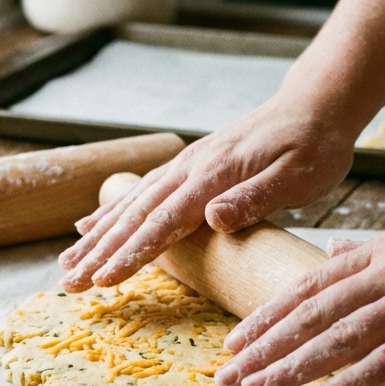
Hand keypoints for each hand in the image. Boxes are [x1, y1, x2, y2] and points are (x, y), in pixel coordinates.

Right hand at [58, 91, 361, 291]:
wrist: (317, 103)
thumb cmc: (314, 145)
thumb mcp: (299, 176)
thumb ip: (254, 198)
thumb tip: (212, 219)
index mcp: (214, 175)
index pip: (165, 221)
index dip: (132, 253)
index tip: (103, 280)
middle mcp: (191, 168)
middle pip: (136, 216)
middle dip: (100, 251)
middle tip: (68, 282)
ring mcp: (187, 165)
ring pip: (132, 204)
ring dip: (98, 236)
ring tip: (67, 262)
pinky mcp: (190, 166)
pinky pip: (142, 192)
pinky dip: (112, 211)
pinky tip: (90, 225)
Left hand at [214, 190, 384, 385]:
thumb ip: (383, 248)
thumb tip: (340, 249)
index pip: (312, 283)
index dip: (269, 314)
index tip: (237, 339)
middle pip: (313, 313)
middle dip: (264, 346)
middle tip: (226, 377)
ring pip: (341, 337)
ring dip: (293, 367)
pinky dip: (355, 380)